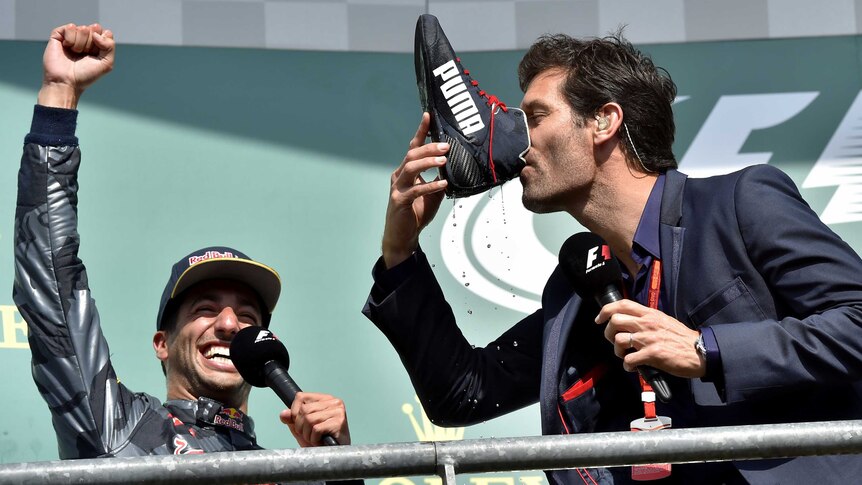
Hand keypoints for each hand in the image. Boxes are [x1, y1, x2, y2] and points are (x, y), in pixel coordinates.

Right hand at [38, 23, 115, 108]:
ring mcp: (72, 36)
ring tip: (75, 53)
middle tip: (84, 55)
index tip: (96, 55)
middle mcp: (85, 39)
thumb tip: (95, 33)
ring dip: (80, 44)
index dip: (103, 43)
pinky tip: (66, 47)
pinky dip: (70, 39)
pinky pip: (70, 27)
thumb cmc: (85, 75)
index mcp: (97, 45)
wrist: (66, 81)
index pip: (106, 33)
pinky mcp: (59, 34)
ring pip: (83, 28)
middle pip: (95, 29)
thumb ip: (110, 46)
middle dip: (91, 44)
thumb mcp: (106, 63)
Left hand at [279, 392, 350, 445]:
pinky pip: (316, 429)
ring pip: (309, 420)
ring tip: (314, 439)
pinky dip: (314, 439)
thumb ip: (292, 420)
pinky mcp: (339, 422)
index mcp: (324, 399)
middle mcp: (333, 402)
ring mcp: (338, 411)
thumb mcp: (302, 428)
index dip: (294, 412)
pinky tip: (320, 442)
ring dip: (307, 434)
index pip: (301, 397)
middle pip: (304, 410)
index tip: (299, 424)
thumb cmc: (320, 440)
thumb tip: (283, 414)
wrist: (335, 455)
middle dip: (300, 427)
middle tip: (308, 435)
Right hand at [382, 113, 448, 267]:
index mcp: (406, 171)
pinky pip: (416, 190)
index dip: (421, 131)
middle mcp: (399, 176)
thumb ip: (440, 180)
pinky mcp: (400, 201)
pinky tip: (442, 183)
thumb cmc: (416, 213)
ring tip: (443, 160)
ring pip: (411, 168)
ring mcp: (398, 188)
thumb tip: (456, 169)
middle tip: (446, 145)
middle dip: (429, 147)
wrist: (403, 236)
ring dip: (428, 162)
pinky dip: (430, 185)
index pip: (414, 147)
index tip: (428, 116)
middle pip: (412, 155)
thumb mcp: (432, 194)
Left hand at [596, 299, 704, 377]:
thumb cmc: (681, 338)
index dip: (606, 310)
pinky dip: (628, 366)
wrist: (700, 352)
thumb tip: (629, 322)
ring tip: (626, 356)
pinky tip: (634, 367)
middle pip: (615, 321)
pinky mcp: (652, 354)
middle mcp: (647, 323)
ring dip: (618, 351)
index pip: (622, 304)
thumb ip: (646, 319)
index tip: (599, 319)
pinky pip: (629, 360)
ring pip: (618, 340)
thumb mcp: (663, 321)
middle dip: (608, 333)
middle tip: (615, 342)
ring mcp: (649, 338)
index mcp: (650, 314)